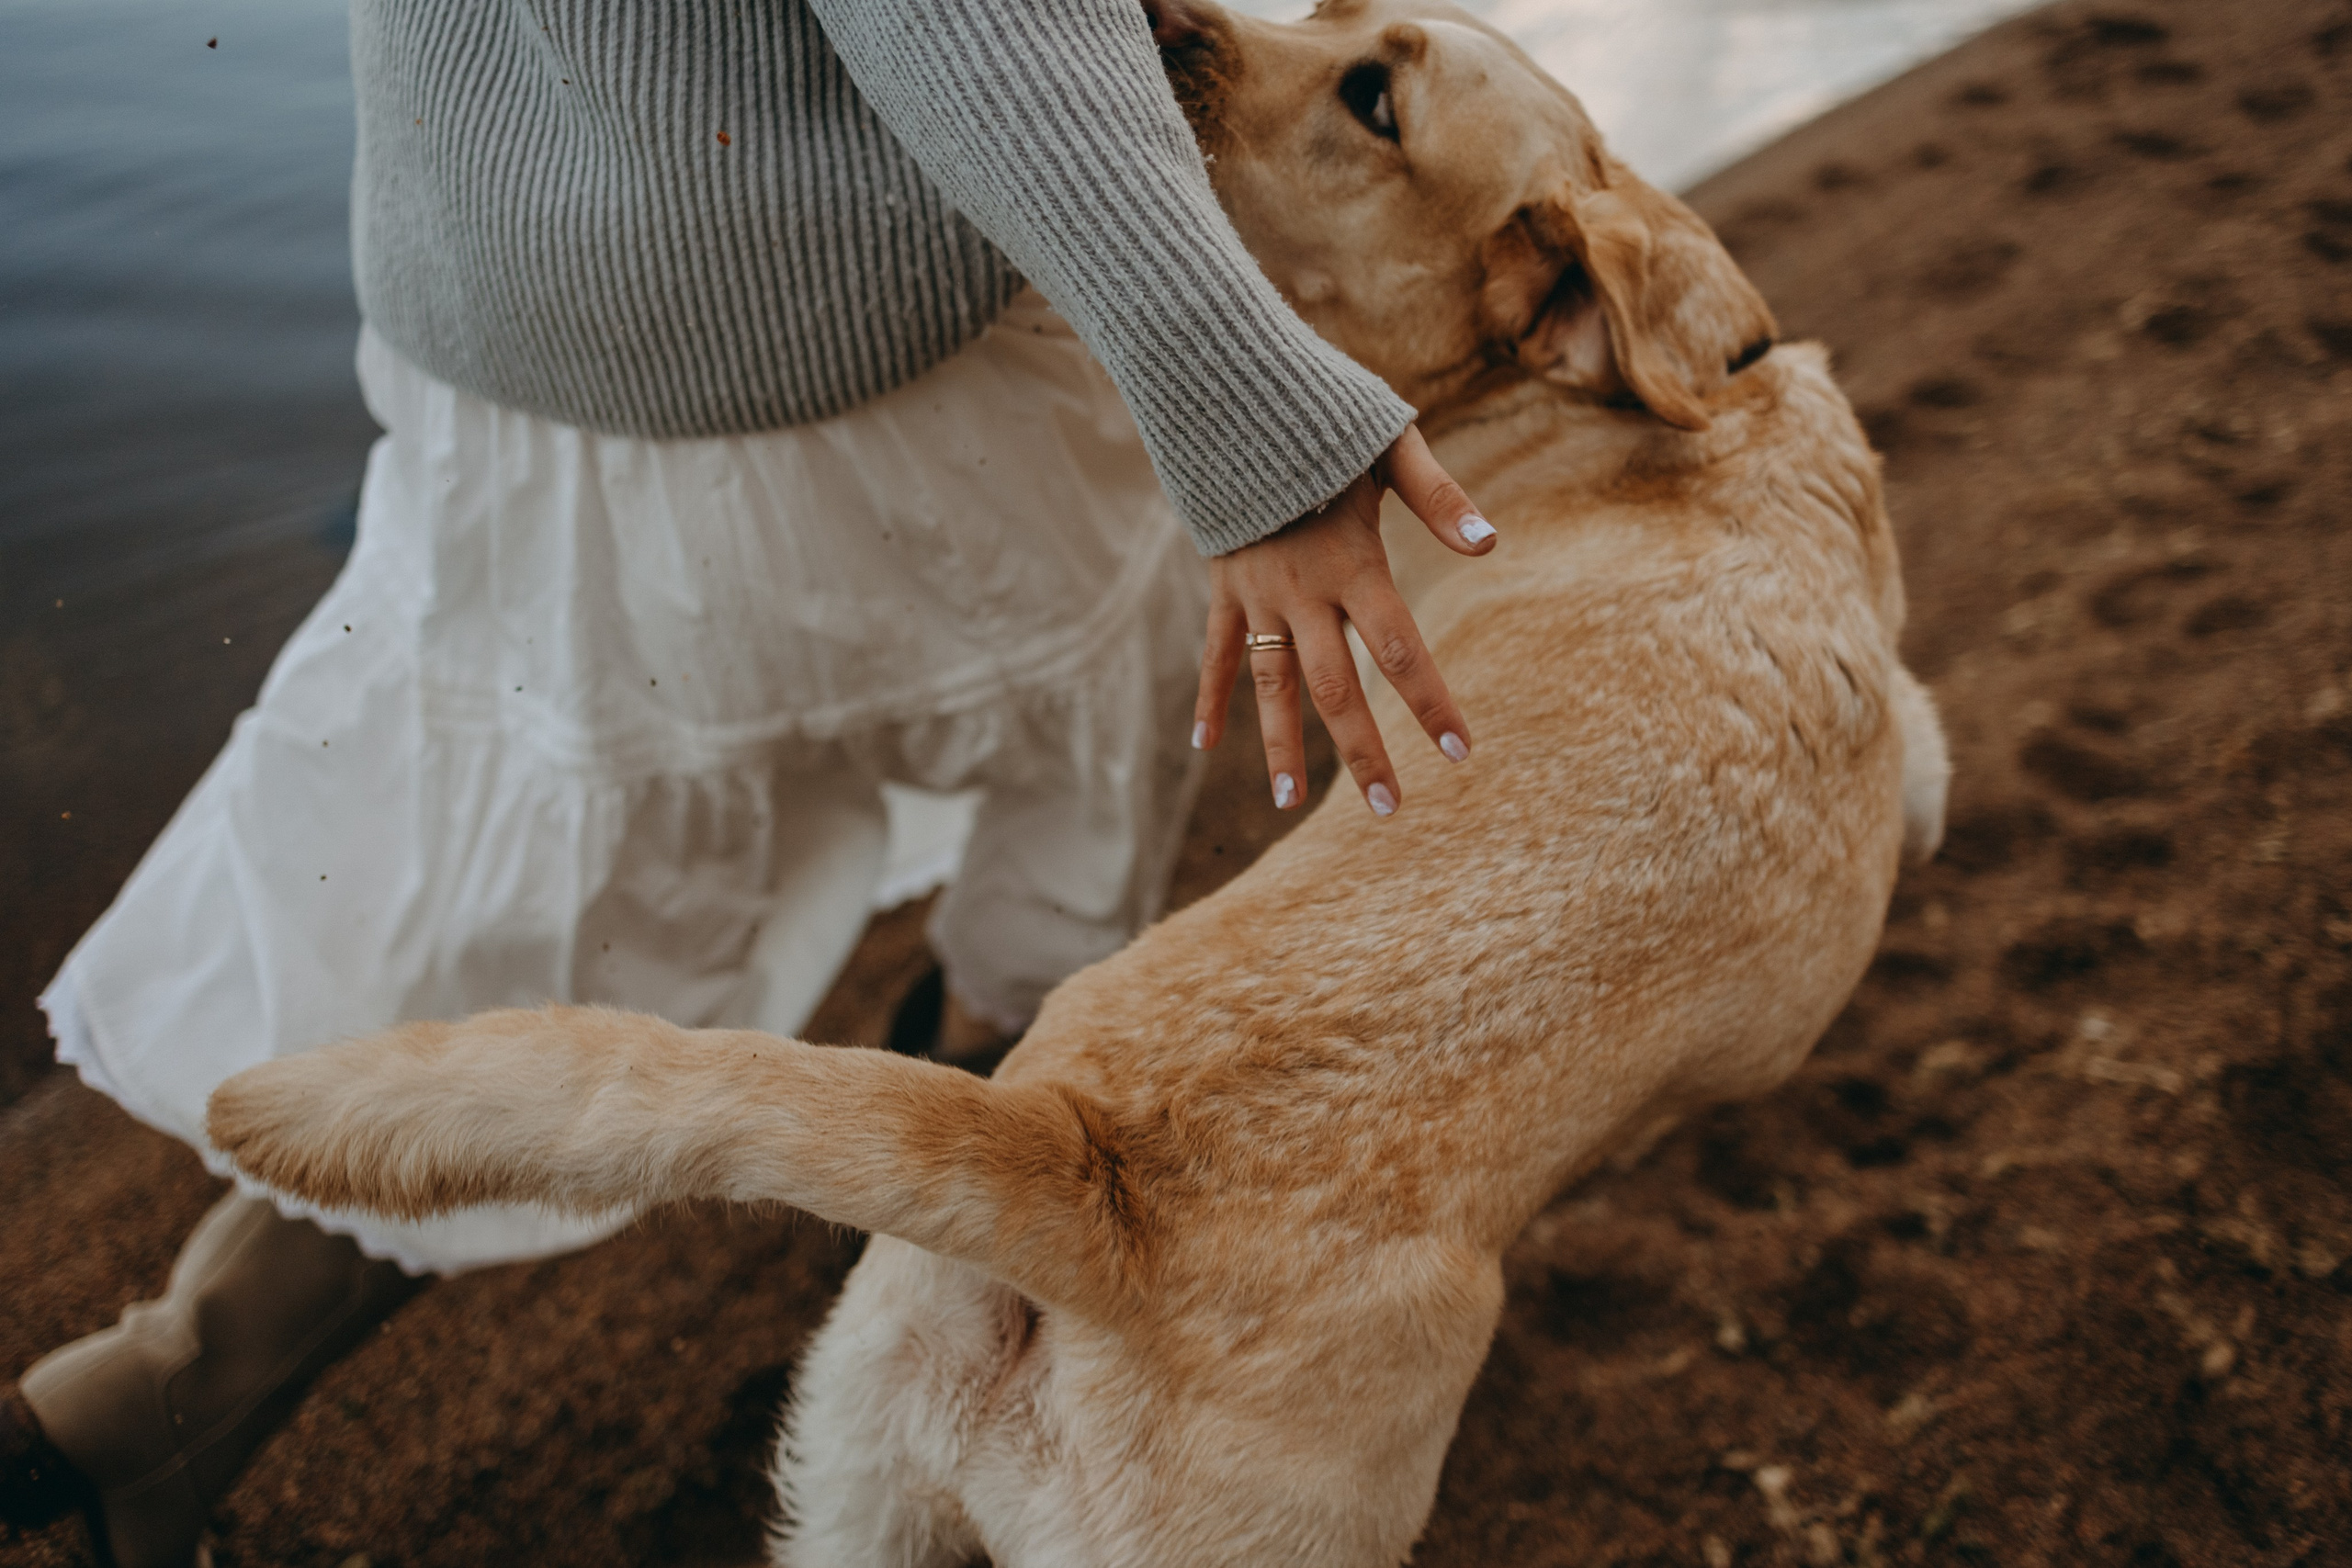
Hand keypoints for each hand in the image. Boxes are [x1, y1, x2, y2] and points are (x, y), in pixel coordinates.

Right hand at [1192, 425, 1496, 817]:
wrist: (1228, 395)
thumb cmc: (1323, 419)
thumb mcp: (1388, 446)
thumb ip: (1439, 497)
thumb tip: (1489, 543)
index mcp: (1351, 564)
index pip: (1400, 650)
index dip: (1430, 703)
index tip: (1459, 752)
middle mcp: (1301, 592)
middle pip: (1335, 689)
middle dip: (1362, 751)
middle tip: (1388, 808)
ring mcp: (1255, 595)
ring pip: (1269, 685)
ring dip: (1279, 746)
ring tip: (1287, 803)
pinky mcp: (1222, 587)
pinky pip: (1213, 652)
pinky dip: (1208, 698)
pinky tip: (1203, 748)